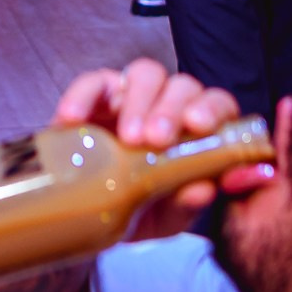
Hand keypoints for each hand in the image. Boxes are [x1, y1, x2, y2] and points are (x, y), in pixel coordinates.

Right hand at [50, 58, 270, 239]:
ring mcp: (131, 97)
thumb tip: (203, 189)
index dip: (212, 109)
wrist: (90, 217)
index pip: (217, 105)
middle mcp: (168, 106)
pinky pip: (92, 82)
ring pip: (146, 74)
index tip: (198, 126)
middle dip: (172, 110)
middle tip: (156, 140)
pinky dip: (83, 96)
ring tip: (127, 139)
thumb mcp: (166, 216)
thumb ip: (187, 203)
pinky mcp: (94, 96)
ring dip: (139, 102)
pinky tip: (74, 121)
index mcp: (196, 131)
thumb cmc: (139, 210)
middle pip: (182, 86)